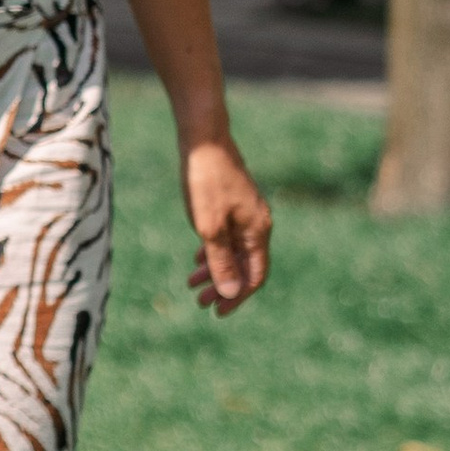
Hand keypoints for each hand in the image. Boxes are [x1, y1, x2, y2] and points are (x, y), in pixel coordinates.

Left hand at [183, 134, 270, 315]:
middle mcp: (257, 223)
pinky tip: (198, 259)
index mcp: (257, 231)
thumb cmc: (206, 182)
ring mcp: (246, 213)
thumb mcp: (209, 227)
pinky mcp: (233, 204)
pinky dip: (213, 251)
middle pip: (244, 266)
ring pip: (234, 251)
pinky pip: (228, 236)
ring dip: (215, 270)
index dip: (238, 296)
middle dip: (223, 286)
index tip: (217, 311)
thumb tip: (231, 292)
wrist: (203, 139)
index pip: (255, 275)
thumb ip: (220, 261)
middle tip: (200, 302)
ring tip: (191, 284)